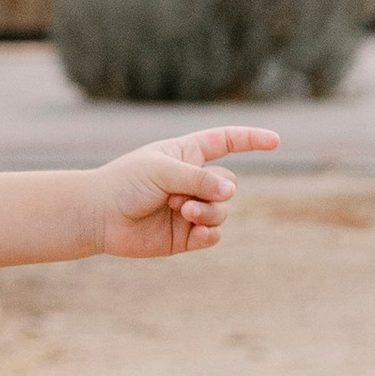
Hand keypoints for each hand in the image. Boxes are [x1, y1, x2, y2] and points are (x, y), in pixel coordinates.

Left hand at [93, 125, 278, 254]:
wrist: (98, 216)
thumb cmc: (125, 183)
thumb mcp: (163, 170)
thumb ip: (199, 178)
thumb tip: (231, 194)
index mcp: (188, 154)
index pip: (226, 142)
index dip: (251, 140)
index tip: (276, 141)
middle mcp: (193, 181)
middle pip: (228, 185)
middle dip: (214, 191)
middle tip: (183, 196)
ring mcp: (190, 209)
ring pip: (222, 210)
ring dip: (207, 211)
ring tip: (181, 211)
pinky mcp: (185, 236)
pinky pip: (212, 235)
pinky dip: (209, 233)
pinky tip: (197, 232)